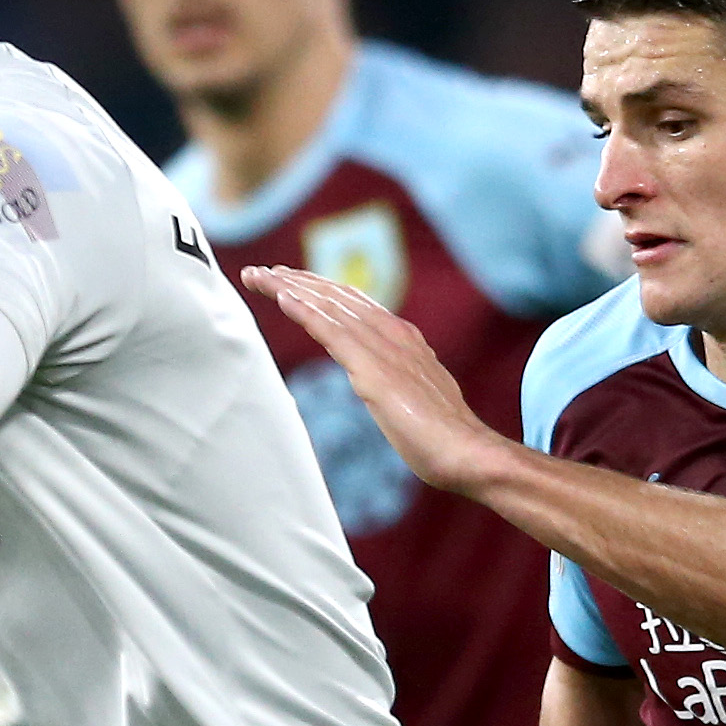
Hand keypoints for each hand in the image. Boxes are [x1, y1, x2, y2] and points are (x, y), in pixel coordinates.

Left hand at [245, 266, 520, 497]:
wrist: (466, 452)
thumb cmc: (442, 436)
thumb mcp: (414, 396)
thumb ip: (396, 379)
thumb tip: (379, 381)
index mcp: (402, 338)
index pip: (353, 303)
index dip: (319, 289)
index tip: (288, 283)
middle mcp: (392, 334)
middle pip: (336, 296)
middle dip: (297, 281)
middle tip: (260, 272)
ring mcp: (383, 350)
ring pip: (329, 307)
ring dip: (291, 289)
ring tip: (259, 277)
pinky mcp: (372, 370)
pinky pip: (332, 332)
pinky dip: (305, 311)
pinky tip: (282, 298)